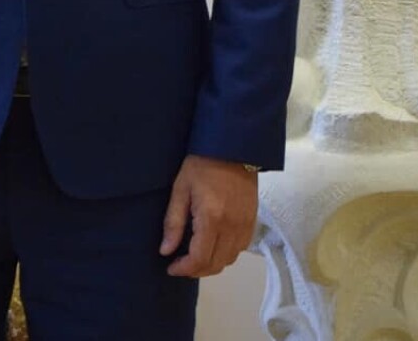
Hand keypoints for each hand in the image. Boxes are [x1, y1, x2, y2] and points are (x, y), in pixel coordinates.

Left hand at [160, 155, 257, 277]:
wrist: (233, 147)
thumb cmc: (202, 164)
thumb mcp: (181, 188)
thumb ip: (174, 222)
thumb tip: (165, 250)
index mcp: (211, 218)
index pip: (199, 259)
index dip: (184, 269)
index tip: (171, 266)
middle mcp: (231, 227)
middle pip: (215, 265)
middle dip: (195, 270)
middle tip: (181, 263)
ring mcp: (244, 225)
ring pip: (229, 260)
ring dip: (211, 263)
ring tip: (196, 255)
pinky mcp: (252, 221)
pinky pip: (240, 249)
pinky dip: (226, 254)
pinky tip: (214, 244)